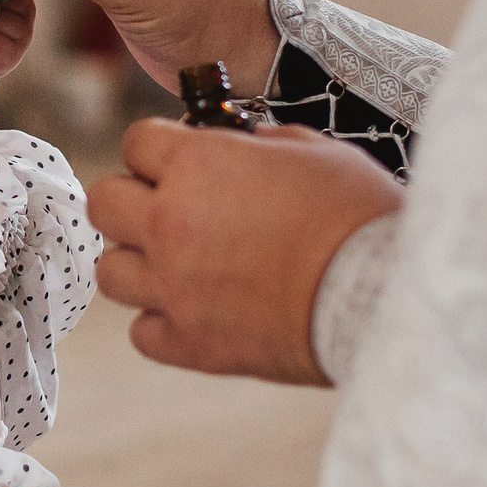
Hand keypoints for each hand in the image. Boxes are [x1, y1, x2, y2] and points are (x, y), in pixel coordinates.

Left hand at [88, 118, 400, 383]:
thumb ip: (255, 142)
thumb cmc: (355, 213)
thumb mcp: (310, 149)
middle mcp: (169, 223)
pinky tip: (196, 310)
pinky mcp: (189, 344)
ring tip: (177, 263)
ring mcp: (172, 287)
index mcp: (194, 165)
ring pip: (110, 270)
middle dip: (132, 199)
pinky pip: (141, 331)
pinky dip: (162, 322)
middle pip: (103, 202)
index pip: (136, 142)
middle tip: (168, 209)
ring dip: (138, 262)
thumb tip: (237, 143)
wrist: (382, 293)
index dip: (159, 150)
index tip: (180, 162)